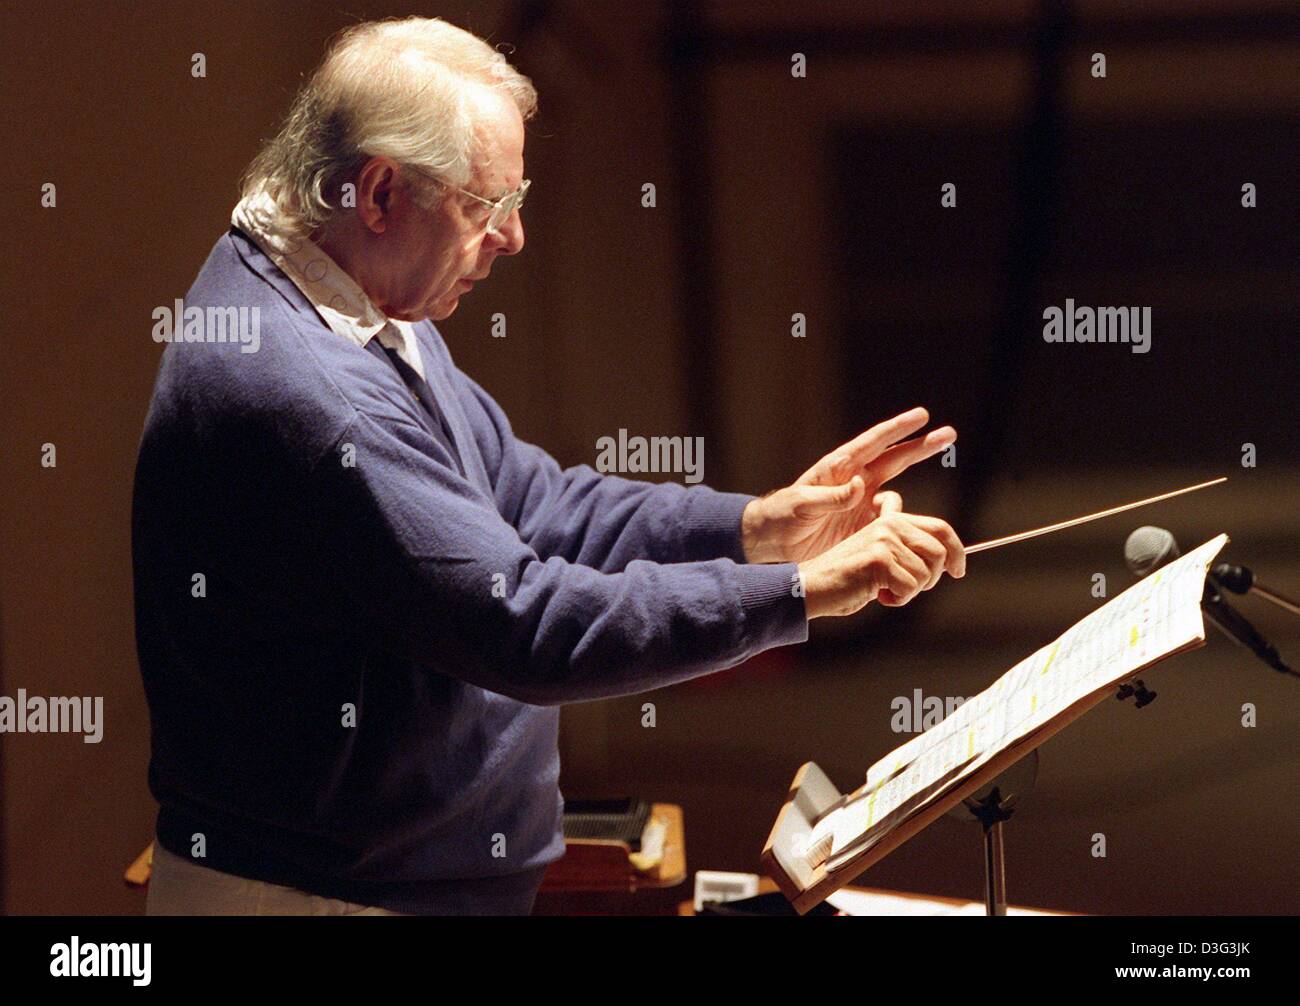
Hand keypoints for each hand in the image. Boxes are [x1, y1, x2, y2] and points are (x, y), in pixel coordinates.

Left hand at [742, 407, 955, 563]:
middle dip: (920, 446)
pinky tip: (918, 523)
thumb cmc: (780, 517)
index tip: (922, 416)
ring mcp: (860, 503)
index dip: (897, 429)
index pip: (873, 444)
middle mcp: (854, 482)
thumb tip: (860, 486)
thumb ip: (830, 496)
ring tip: (937, 481)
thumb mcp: (801, 504)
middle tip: (949, 433)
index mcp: (838, 468)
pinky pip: (891, 520)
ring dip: (917, 488)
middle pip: (894, 459)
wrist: (771, 542)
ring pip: (897, 488)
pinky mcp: (861, 526)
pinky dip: (906, 520)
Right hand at [796, 494, 965, 617]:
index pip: (939, 528)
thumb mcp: (879, 556)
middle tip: (908, 589)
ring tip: (885, 591)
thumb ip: (905, 548)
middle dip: (932, 578)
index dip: (956, 550)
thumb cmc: (846, 578)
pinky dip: (898, 599)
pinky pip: (910, 587)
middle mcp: (889, 524)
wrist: (811, 586)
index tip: (958, 570)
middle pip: (939, 552)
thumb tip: (946, 558)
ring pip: (925, 574)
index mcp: (891, 520)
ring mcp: (884, 540)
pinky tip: (878, 595)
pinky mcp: (879, 559)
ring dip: (910, 592)